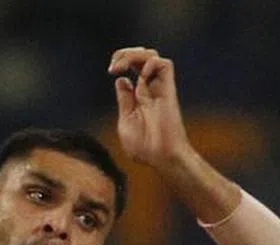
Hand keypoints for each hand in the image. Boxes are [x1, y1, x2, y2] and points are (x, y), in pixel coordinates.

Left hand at [107, 46, 191, 168]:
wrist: (161, 157)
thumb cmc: (144, 148)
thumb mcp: (126, 121)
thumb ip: (124, 100)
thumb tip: (122, 80)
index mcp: (138, 96)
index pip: (132, 66)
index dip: (120, 61)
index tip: (111, 70)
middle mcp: (150, 89)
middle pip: (141, 56)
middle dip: (125, 53)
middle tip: (114, 65)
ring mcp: (159, 89)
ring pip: (152, 56)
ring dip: (135, 54)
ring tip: (124, 65)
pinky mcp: (168, 91)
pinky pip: (165, 65)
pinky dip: (151, 63)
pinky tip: (142, 77)